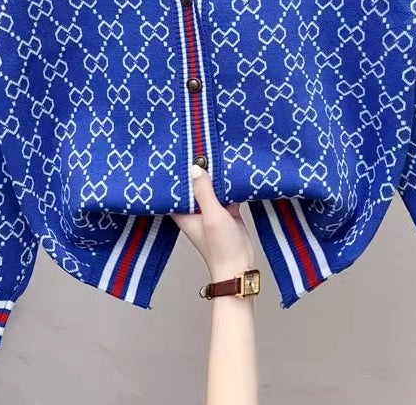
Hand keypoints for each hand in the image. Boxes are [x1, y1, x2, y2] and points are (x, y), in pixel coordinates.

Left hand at [171, 164, 255, 281]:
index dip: (176, 176)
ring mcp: (212, 213)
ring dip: (214, 178)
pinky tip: (232, 171)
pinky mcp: (227, 213)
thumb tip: (195, 168)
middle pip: (195, 188)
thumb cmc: (220, 248)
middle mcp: (196, 212)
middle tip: (199, 149)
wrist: (240, 267)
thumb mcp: (211, 216)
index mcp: (184, 215)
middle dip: (198, 172)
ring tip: (214, 154)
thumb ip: (204, 192)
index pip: (176, 191)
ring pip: (212, 190)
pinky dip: (229, 186)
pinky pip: (226, 195)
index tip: (177, 157)